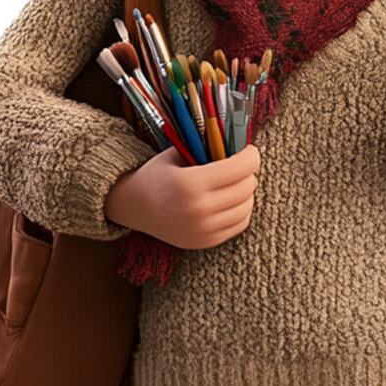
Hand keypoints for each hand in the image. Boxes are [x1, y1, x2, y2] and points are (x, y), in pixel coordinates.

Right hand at [104, 144, 260, 247]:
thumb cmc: (157, 176)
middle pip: (246, 187)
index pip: (240, 168)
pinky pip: (239, 223)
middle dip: (248, 172)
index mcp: (190, 183)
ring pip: (246, 207)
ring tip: (236, 182)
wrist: (134, 207)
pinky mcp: (206, 241)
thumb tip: (239, 144)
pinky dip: (241, 209)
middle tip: (241, 165)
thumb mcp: (176, 154)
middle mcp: (198, 210)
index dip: (251, 156)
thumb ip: (206, 148)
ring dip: (246, 192)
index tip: (249, 151)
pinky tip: (232, 199)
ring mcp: (203, 229)